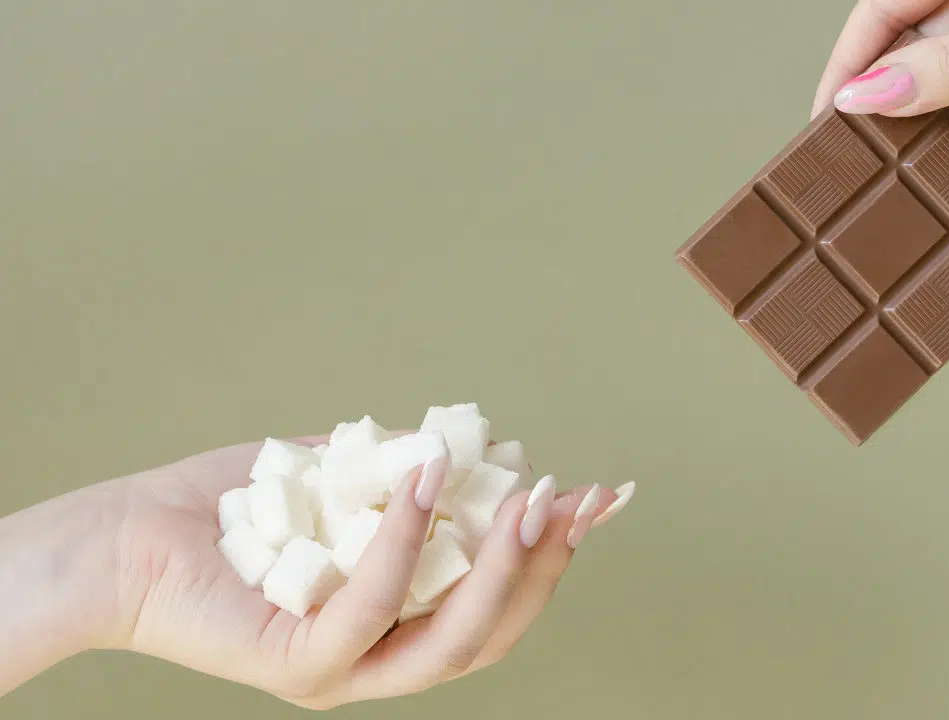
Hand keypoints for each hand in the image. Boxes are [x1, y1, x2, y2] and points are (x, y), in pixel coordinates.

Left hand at [51, 437, 623, 708]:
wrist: (128, 536)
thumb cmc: (234, 509)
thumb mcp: (340, 479)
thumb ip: (406, 472)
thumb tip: (481, 445)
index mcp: (399, 621)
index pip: (498, 603)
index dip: (554, 555)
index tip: (599, 496)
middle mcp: (379, 657)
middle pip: (491, 633)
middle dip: (544, 565)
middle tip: (574, 498)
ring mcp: (341, 670)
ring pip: (448, 643)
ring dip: (498, 569)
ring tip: (529, 498)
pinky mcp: (297, 666)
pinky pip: (370, 610)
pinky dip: (408, 542)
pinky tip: (430, 480)